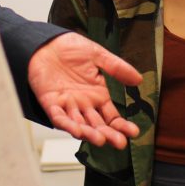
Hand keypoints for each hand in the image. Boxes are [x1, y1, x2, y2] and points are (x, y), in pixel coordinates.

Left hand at [28, 32, 141, 148]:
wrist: (46, 42)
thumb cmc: (71, 48)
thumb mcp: (98, 55)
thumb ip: (117, 68)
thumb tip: (139, 79)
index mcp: (98, 95)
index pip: (112, 116)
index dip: (122, 125)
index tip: (134, 131)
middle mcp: (84, 104)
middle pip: (98, 125)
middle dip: (109, 135)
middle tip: (120, 142)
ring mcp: (68, 105)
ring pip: (80, 125)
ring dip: (89, 134)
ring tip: (101, 140)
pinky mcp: (51, 104)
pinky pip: (59, 118)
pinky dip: (67, 124)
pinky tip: (77, 130)